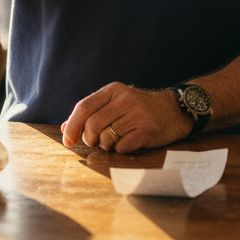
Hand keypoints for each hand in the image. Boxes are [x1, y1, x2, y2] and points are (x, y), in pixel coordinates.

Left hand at [61, 82, 192, 153]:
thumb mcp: (116, 103)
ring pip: (106, 138)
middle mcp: (125, 99)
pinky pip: (122, 147)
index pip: (83, 107)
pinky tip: (130, 142)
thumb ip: (91, 113)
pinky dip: (121, 149)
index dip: (72, 126)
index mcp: (113, 90)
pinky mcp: (147, 130)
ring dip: (107, 145)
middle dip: (90, 139)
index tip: (67, 141)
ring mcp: (137, 114)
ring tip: (116, 140)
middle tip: (97, 142)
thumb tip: (65, 127)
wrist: (174, 111)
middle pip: (92, 125)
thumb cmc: (139, 109)